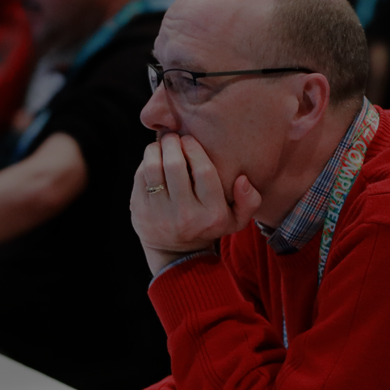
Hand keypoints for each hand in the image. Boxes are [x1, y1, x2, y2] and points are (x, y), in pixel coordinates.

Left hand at [131, 133, 259, 274]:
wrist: (176, 252)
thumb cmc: (208, 226)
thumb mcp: (236, 220)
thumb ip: (249, 201)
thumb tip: (242, 179)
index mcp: (212, 214)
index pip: (204, 171)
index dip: (195, 149)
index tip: (190, 139)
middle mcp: (185, 215)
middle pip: (175, 165)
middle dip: (173, 143)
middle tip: (173, 136)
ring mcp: (159, 214)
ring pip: (153, 168)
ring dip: (156, 148)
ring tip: (162, 143)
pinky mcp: (139, 211)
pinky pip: (140, 177)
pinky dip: (145, 161)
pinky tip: (153, 158)